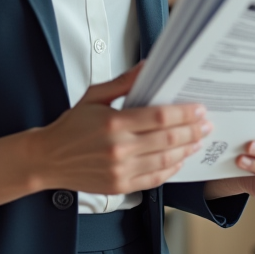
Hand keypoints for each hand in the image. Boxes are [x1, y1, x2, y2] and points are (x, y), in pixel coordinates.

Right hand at [28, 64, 213, 194]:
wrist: (48, 159)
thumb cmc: (70, 127)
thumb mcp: (93, 96)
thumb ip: (123, 82)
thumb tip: (148, 67)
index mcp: (113, 123)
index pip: (159, 117)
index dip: (184, 113)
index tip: (198, 109)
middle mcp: (119, 149)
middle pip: (168, 139)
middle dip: (192, 130)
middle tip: (206, 123)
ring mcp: (121, 171)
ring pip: (166, 160)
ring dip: (186, 149)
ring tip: (198, 140)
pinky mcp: (120, 186)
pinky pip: (154, 179)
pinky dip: (171, 169)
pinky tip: (180, 159)